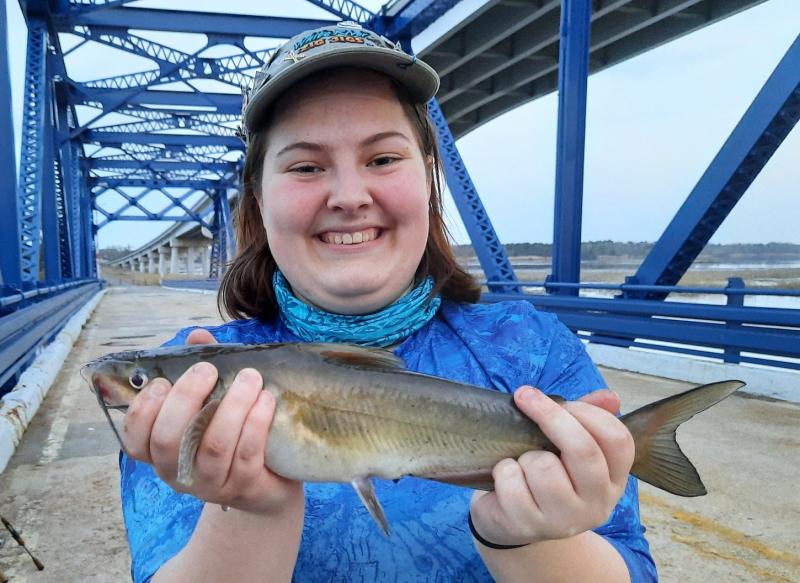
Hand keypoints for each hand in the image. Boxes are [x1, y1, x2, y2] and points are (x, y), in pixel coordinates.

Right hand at [122, 329, 301, 514]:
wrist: (266, 483)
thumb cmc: (230, 433)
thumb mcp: (210, 401)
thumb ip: (199, 369)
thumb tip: (197, 336)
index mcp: (160, 452)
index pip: (134, 440)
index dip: (143, 411)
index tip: (162, 382)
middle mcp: (179, 471)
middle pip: (168, 440)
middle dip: (187, 398)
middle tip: (207, 370)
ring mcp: (211, 482)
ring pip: (213, 445)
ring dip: (233, 405)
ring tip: (250, 378)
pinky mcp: (244, 486)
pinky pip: (246, 453)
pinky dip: (256, 422)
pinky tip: (265, 400)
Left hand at [470, 387, 633, 546]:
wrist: (513, 521)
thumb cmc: (543, 474)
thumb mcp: (566, 447)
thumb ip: (586, 419)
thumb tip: (610, 396)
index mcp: (613, 479)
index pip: (617, 439)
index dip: (588, 412)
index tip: (560, 400)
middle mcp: (597, 503)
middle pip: (584, 450)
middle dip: (551, 417)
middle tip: (524, 397)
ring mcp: (565, 519)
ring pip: (543, 467)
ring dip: (524, 456)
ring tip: (521, 464)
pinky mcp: (530, 526)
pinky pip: (512, 483)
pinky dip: (503, 472)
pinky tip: (506, 480)